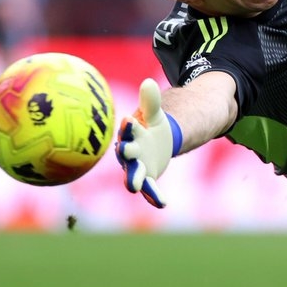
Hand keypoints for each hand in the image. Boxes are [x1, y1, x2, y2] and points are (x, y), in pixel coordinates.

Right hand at [114, 79, 181, 207]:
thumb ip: (151, 101)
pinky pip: (150, 189)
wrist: (155, 142)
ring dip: (133, 180)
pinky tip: (163, 203)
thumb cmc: (150, 127)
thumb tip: (149, 82)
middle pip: (125, 154)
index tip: (129, 119)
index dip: (128, 126)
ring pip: (133, 175)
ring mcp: (137, 167)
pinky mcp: (147, 179)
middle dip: (125, 152)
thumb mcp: (154, 114)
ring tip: (134, 187)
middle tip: (124, 151)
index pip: (128, 130)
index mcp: (131, 135)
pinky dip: (154, 197)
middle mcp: (130, 153)